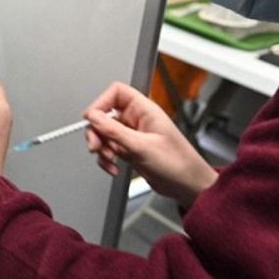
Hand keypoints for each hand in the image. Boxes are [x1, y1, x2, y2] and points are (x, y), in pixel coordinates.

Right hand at [85, 82, 217, 208]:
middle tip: (96, 146)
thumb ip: (115, 131)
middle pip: (105, 115)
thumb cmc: (178, 162)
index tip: (92, 118)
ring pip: (104, 134)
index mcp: (145, 110)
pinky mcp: (129, 150)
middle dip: (97, 132)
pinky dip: (106, 159)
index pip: (116, 93)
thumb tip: (94, 117)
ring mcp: (132, 135)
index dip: (102, 102)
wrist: (187, 185)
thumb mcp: (142, 146)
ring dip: (102, 148)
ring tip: (109, 159)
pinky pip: (109, 149)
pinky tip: (113, 167)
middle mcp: (137, 120)